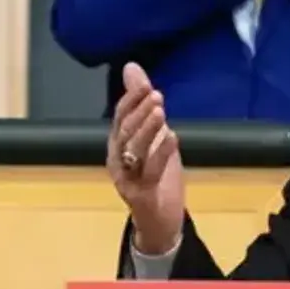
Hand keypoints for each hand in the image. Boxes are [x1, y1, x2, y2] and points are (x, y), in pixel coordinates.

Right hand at [107, 63, 184, 254]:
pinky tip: (172, 138)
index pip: (120, 117)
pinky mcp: (141, 195)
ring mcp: (127, 178)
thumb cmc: (155, 177)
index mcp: (118, 143)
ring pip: (133, 151)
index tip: (147, 85)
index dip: (132, 100)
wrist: (160, 221)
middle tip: (155, 96)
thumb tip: (132, 67)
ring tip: (160, 113)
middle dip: (139, 113)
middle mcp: (117, 159)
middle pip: (124, 131)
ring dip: (147, 130)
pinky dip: (161, 154)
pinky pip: (150, 172)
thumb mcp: (153, 136)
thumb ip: (143, 104)